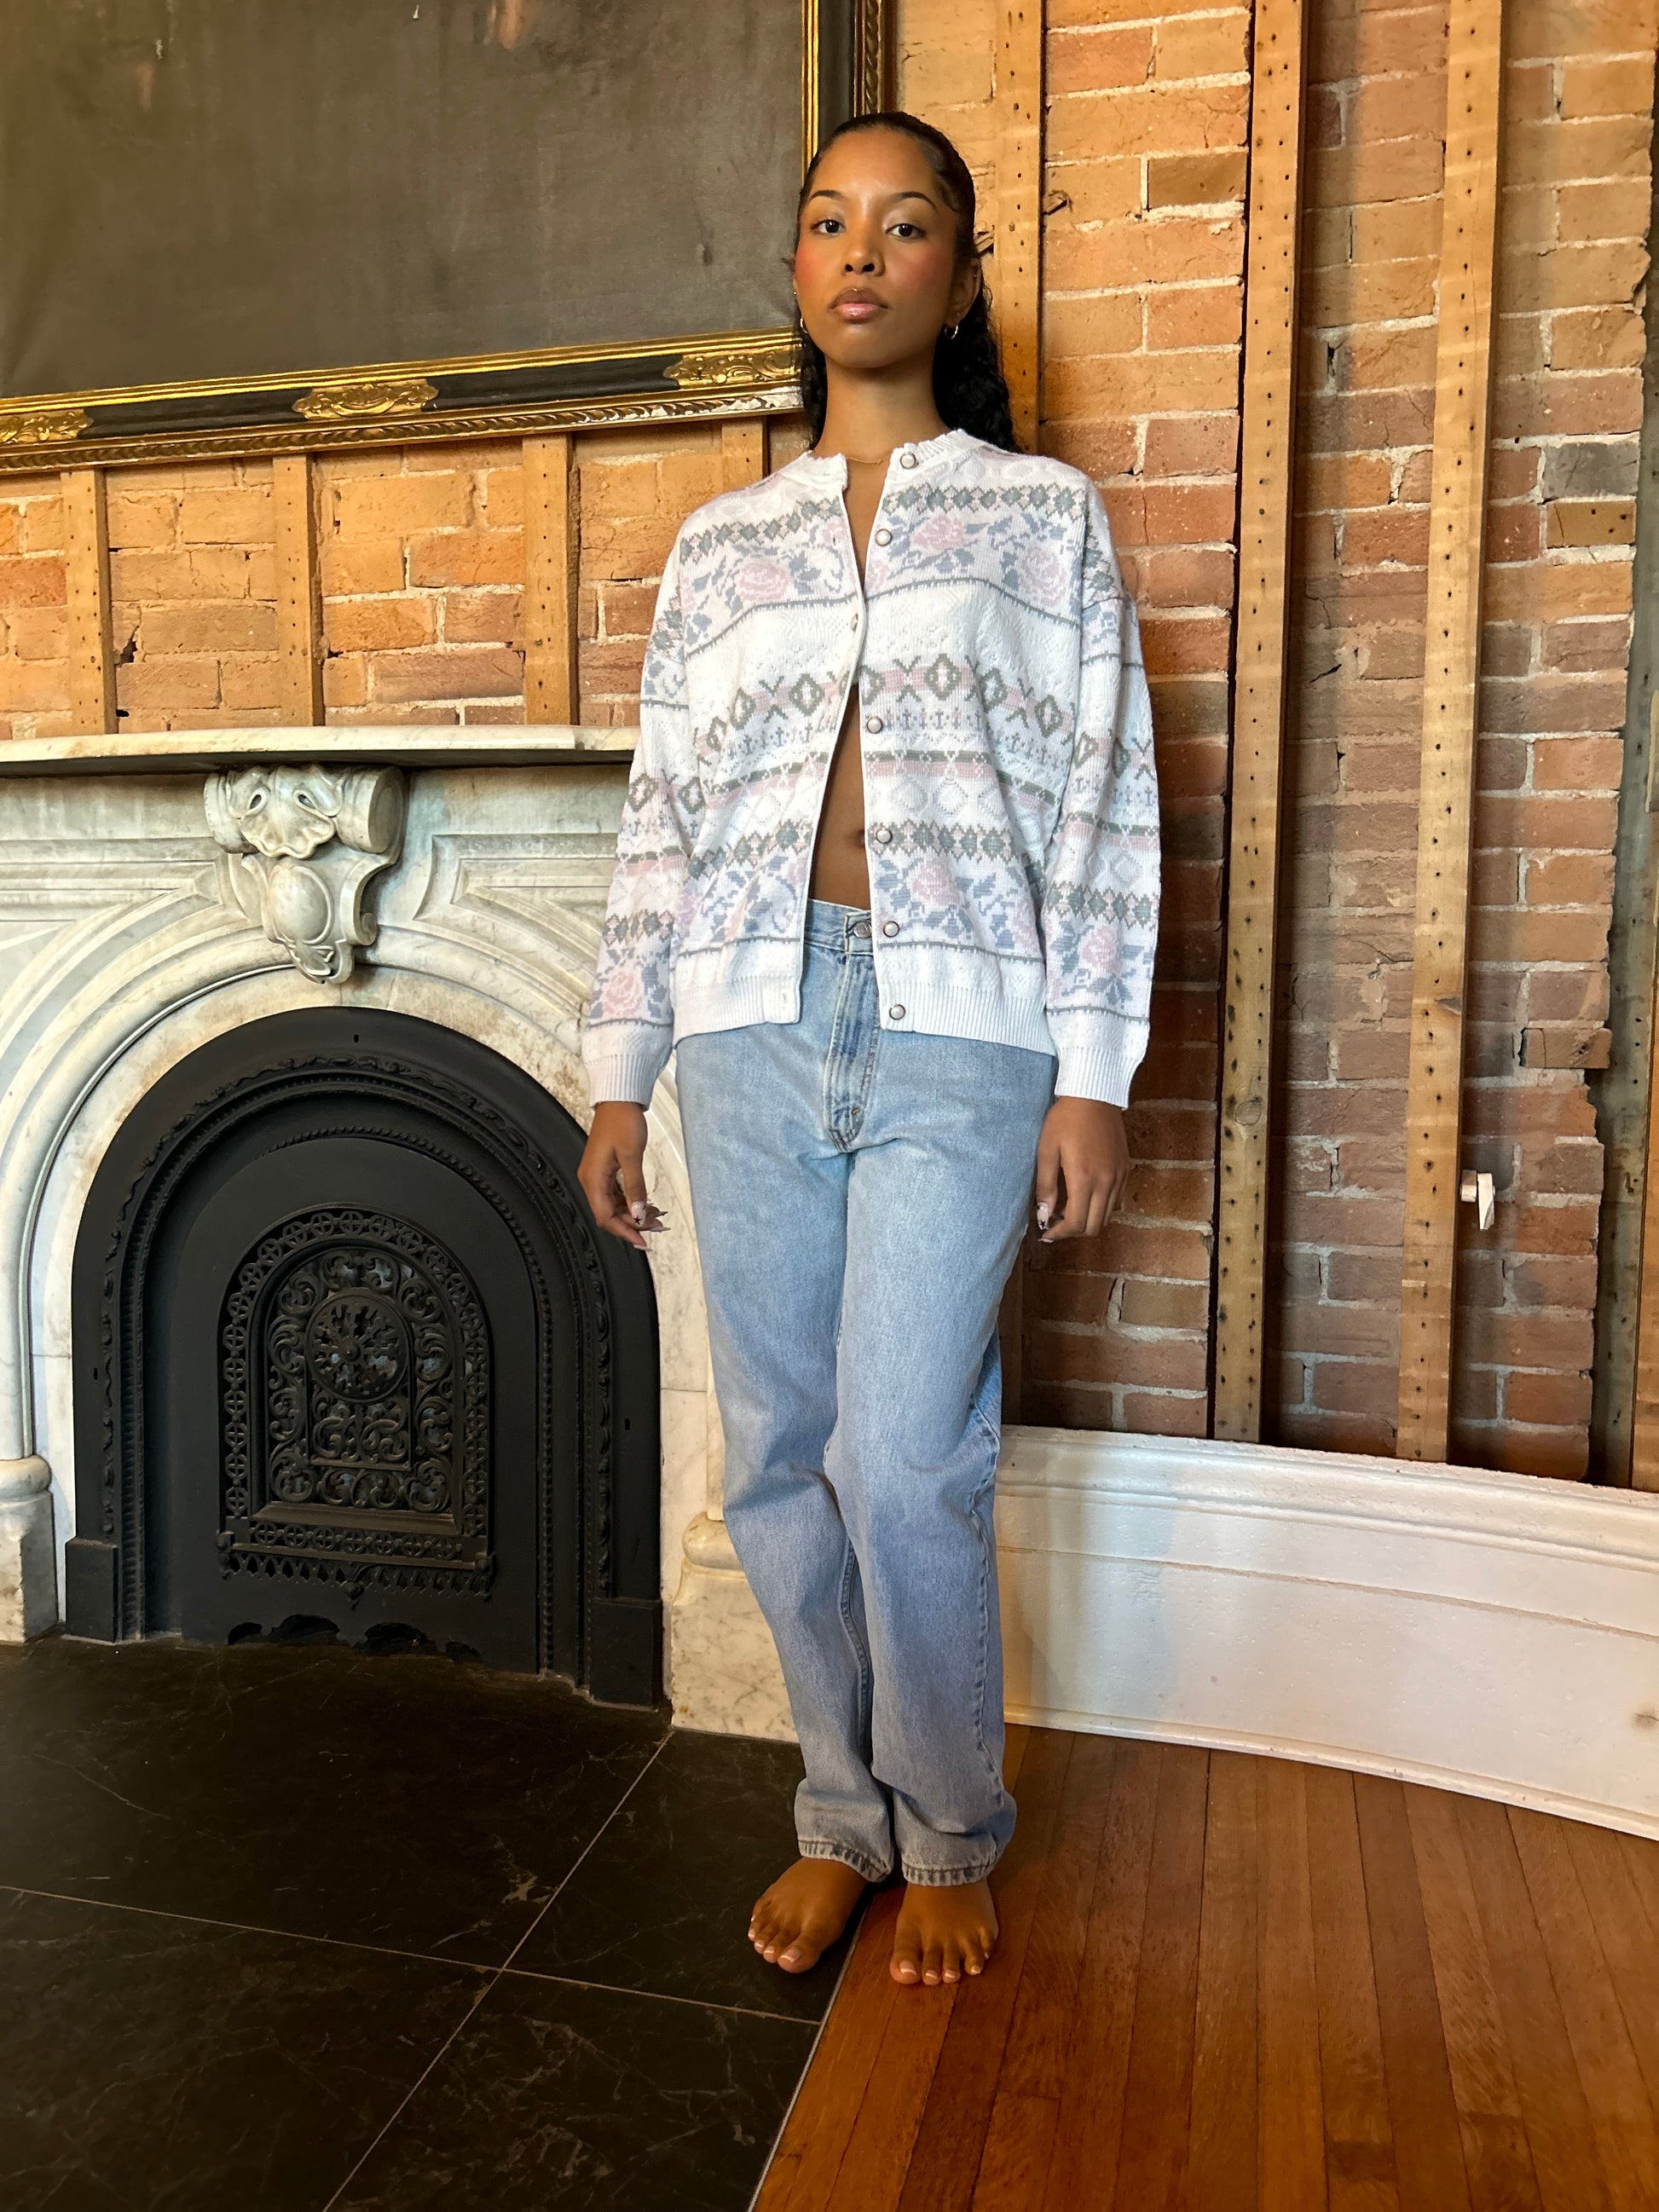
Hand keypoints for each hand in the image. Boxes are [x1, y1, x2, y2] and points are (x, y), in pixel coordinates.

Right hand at [578, 1102, 667, 1251]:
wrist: (618, 1100)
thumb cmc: (622, 1121)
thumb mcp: (632, 1155)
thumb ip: (635, 1187)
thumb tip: (638, 1213)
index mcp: (593, 1178)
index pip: (605, 1217)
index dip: (624, 1231)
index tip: (643, 1241)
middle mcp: (591, 1179)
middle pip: (609, 1214)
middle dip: (633, 1223)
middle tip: (657, 1227)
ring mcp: (597, 1175)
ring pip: (614, 1206)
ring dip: (634, 1213)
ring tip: (657, 1217)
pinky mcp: (605, 1170)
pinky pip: (616, 1194)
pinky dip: (631, 1202)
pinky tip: (647, 1204)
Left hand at [1034, 1098, 1129, 1241]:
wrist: (1094, 1095)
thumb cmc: (1065, 1119)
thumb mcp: (1046, 1150)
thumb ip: (1045, 1186)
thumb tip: (1044, 1216)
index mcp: (1084, 1179)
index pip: (1075, 1224)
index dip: (1059, 1234)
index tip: (1046, 1233)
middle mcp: (1106, 1182)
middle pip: (1094, 1227)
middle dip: (1073, 1232)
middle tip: (1055, 1224)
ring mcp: (1119, 1176)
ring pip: (1107, 1217)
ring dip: (1087, 1221)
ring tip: (1068, 1210)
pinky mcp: (1126, 1169)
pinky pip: (1115, 1200)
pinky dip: (1100, 1207)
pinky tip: (1085, 1196)